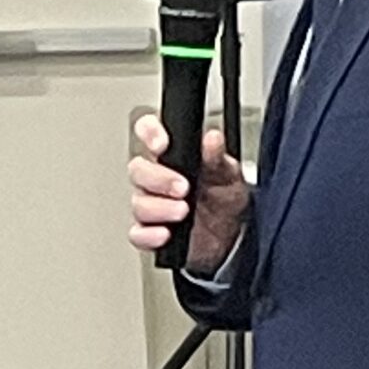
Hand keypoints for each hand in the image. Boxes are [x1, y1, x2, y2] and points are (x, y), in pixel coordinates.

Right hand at [128, 113, 250, 275]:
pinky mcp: (150, 233)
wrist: (231, 236)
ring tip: (184, 211)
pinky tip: (166, 233)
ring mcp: (151, 205)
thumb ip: (218, 157)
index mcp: (172, 155)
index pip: (149, 132)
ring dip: (160, 208)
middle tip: (183, 188)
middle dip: (159, 179)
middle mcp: (156, 178)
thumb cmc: (224, 199)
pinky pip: (138, 234)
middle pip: (138, 170)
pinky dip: (150, 235)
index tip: (162, 145)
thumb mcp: (228, 175)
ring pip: (139, 203)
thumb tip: (213, 139)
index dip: (149, 133)